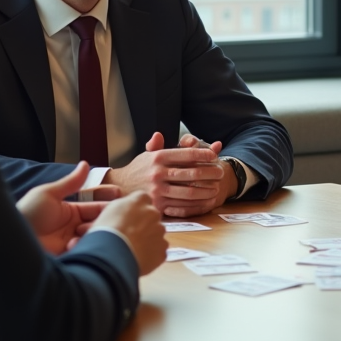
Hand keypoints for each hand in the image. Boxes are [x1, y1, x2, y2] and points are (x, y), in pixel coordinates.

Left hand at [16, 162, 118, 254]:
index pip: (95, 205)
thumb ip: (70, 182)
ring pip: (95, 235)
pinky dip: (84, 244)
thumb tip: (86, 164)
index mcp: (70, 211)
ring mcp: (73, 242)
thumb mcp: (49, 194)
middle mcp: (74, 227)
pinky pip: (86, 249)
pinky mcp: (71, 256)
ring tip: (85, 229)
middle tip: (116, 213)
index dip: (108, 200)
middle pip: (98, 221)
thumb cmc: (28, 214)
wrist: (12, 241)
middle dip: (106, 217)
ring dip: (94, 231)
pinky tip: (74, 241)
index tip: (121, 195)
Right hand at [88, 191, 167, 275]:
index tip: (129, 218)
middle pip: (151, 217)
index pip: (143, 199)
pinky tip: (138, 257)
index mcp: (140, 199)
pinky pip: (158, 250)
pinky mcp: (162, 249)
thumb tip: (128, 209)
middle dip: (144, 224)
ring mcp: (160, 231)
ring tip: (132, 248)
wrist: (112, 254)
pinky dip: (151, 254)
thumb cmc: (106, 231)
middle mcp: (153, 213)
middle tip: (130, 235)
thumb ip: (124, 206)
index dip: (135, 210)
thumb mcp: (109, 209)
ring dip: (148, 239)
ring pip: (156, 234)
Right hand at [104, 132, 232, 217]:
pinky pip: (182, 205)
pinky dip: (196, 203)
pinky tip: (204, 201)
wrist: (120, 188)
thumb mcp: (146, 154)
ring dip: (206, 190)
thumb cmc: (138, 170)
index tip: (214, 155)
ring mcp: (158, 190)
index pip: (186, 154)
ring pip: (189, 192)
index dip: (203, 154)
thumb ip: (156, 144)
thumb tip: (159, 134)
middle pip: (191, 173)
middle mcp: (158, 173)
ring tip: (216, 188)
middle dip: (210, 173)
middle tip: (220, 172)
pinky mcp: (158, 204)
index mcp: (158, 157)